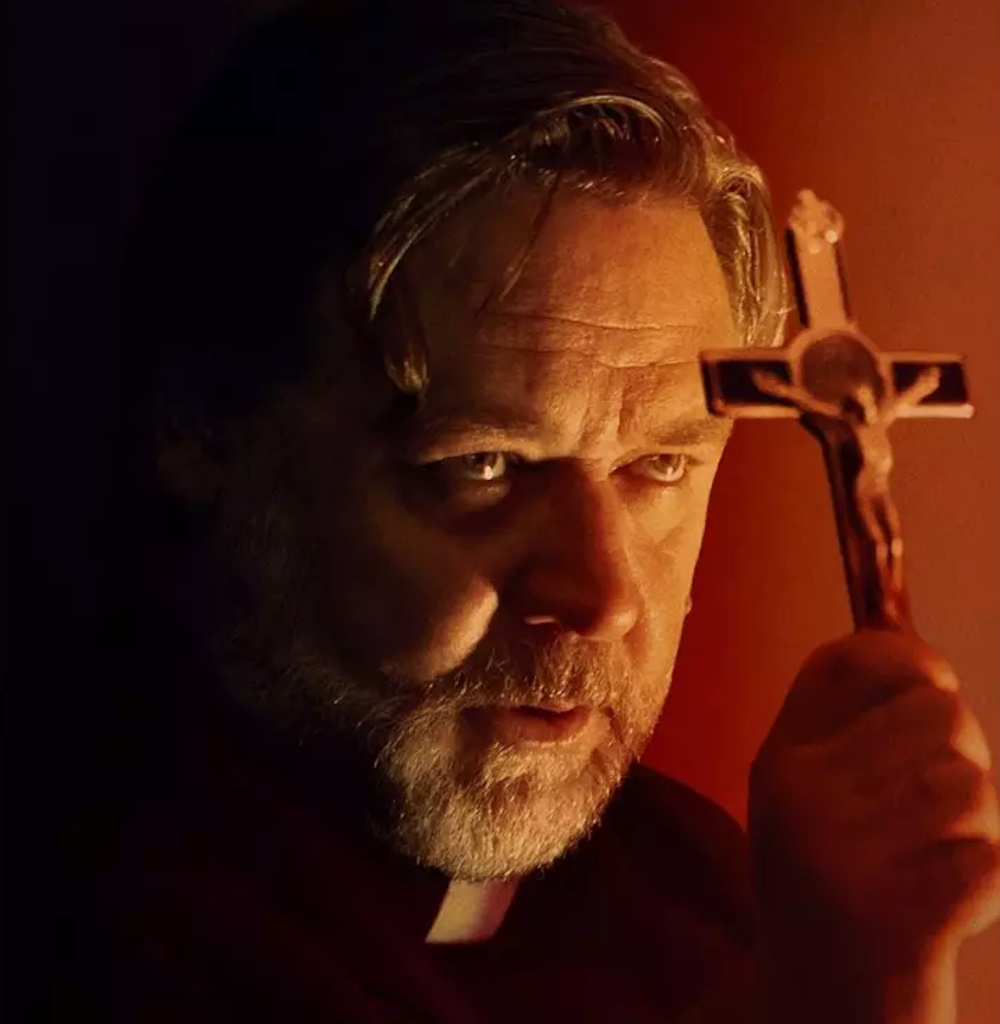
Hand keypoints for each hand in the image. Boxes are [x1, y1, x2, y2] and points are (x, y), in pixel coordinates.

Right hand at [747, 629, 999, 1023]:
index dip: (912, 660)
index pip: (853, 658)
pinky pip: (993, 861)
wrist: (818, 1012)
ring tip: (935, 862)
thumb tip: (925, 661)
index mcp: (781, 760)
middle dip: (962, 756)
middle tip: (935, 811)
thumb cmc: (830, 892)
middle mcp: (801, 796)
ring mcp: (844, 856)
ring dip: (980, 827)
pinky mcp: (898, 918)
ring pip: (974, 786)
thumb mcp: (808, 798)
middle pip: (941, 716)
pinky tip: (945, 909)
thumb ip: (848, 729)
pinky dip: (989, 886)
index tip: (932, 686)